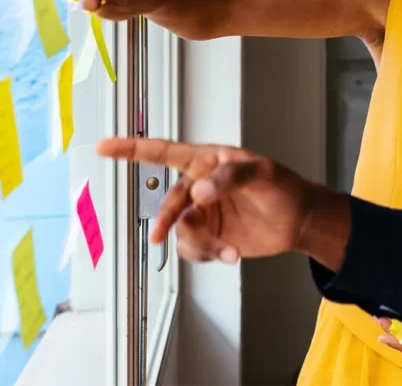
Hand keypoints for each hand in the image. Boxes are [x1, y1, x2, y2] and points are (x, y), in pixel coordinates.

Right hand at [96, 137, 324, 263]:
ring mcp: (203, 213)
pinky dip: (209, 255)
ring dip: (200, 245)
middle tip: (162, 235)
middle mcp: (200, 186)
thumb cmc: (282, 187)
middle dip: (165, 221)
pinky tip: (231, 254)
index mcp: (208, 161)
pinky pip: (192, 250)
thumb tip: (199, 191)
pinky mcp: (210, 235)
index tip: (104, 145)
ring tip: (228, 250)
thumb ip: (230, 177)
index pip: (164, 152)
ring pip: (178, 232)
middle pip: (167, 204)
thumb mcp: (262, 174)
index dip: (132, 149)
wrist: (297, 220)